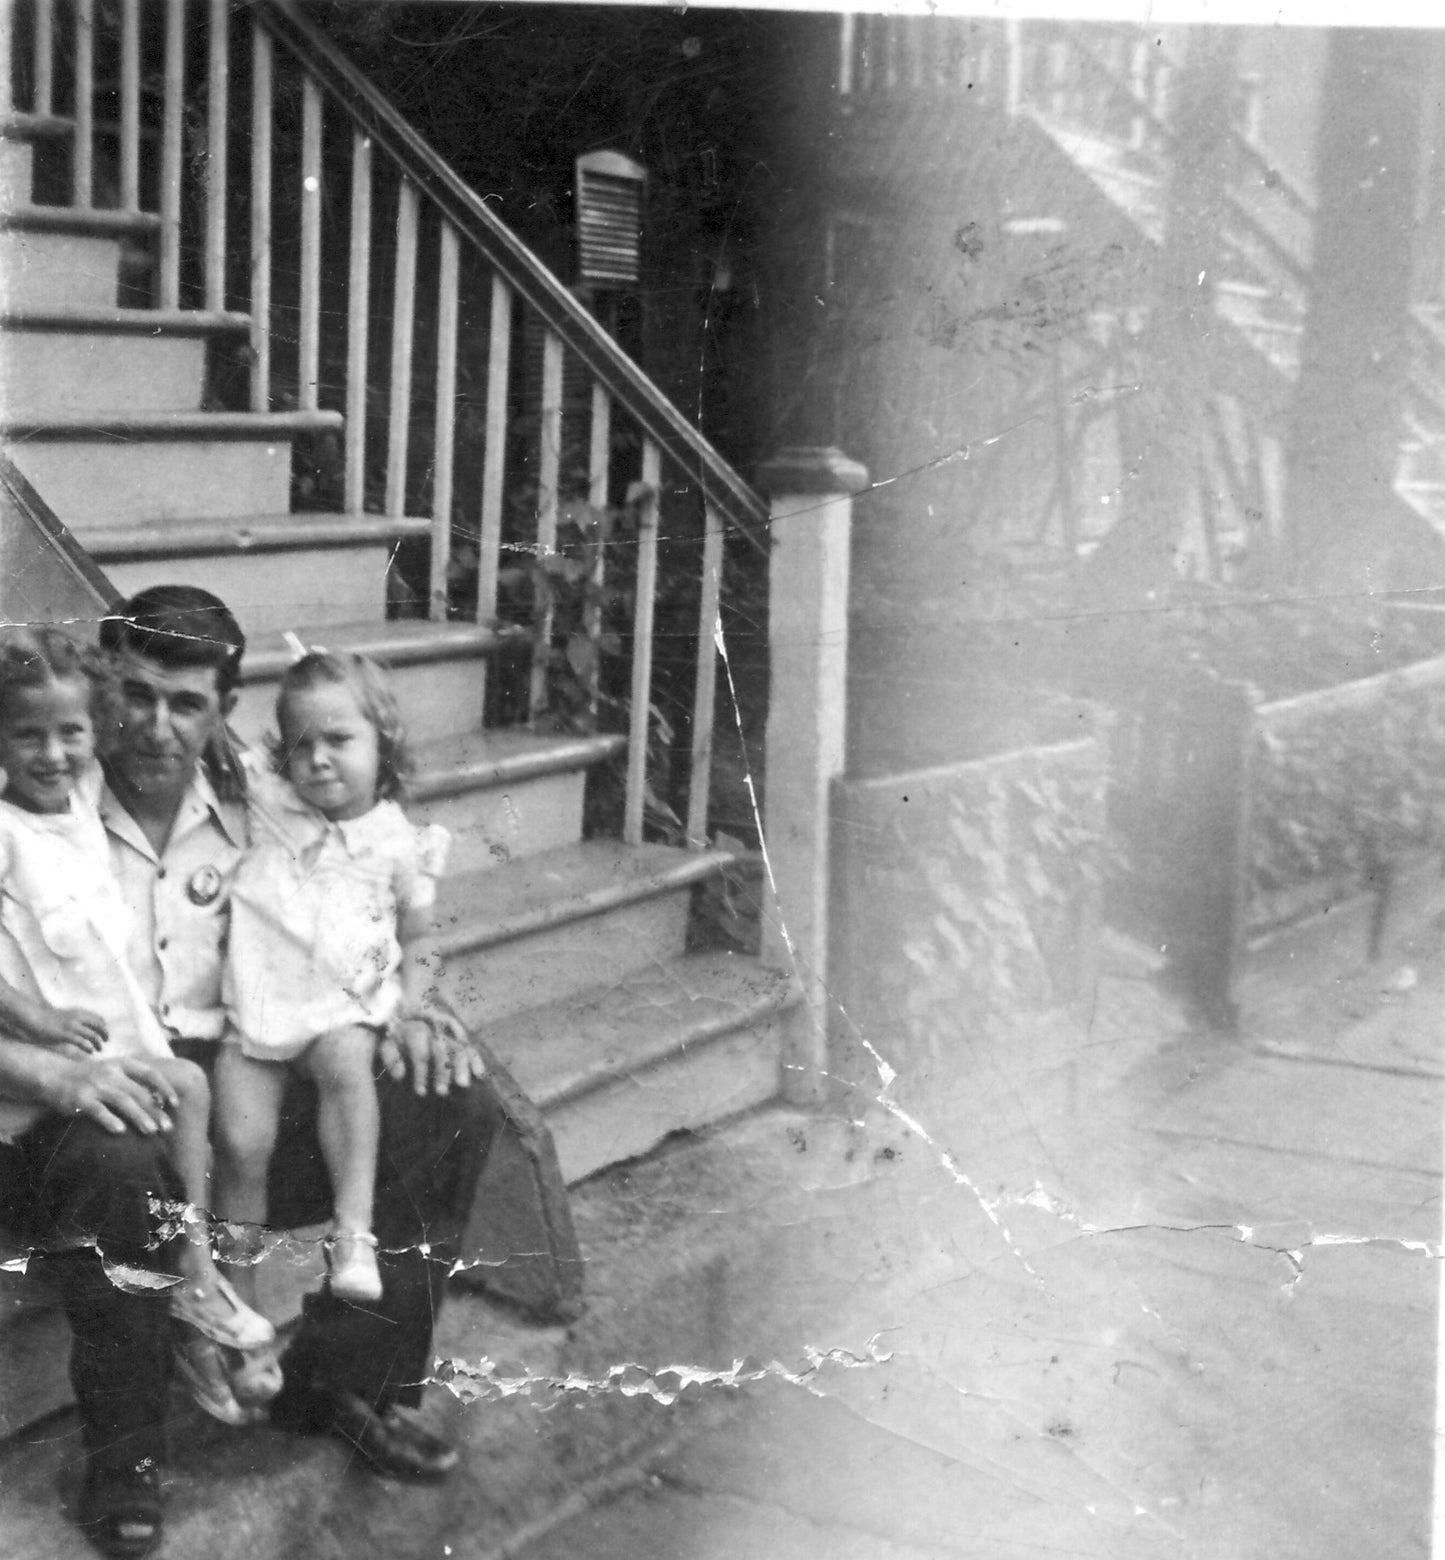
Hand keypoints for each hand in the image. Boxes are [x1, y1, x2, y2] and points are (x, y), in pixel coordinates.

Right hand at [36, 1007, 107, 1055]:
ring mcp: (73, 1026)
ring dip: (98, 1043)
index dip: (104, 1026)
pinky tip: (90, 1051)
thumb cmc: (49, 1018)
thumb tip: (85, 1027)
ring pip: (93, 1035)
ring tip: (99, 1049)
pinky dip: (89, 1048)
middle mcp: (78, 1018)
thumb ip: (77, 1020)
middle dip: (105, 1034)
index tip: (104, 1033)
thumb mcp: (67, 1016)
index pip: (98, 1018)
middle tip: (106, 1041)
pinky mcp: (66, 1035)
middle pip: (99, 1025)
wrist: (35, 1018)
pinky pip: (82, 1042)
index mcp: (79, 1012)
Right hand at [47, 1055, 178, 1136]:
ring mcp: (96, 1086)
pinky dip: (110, 1120)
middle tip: (167, 1127)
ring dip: (139, 1117)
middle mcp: (111, 1073)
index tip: (175, 1103)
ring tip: (151, 1131)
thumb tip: (160, 1100)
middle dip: (155, 1110)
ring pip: (123, 1101)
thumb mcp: (113, 1070)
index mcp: (123, 1064)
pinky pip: (98, 1111)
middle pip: (139, 1092)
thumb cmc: (91, 1076)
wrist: (54, 1075)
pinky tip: (120, 1131)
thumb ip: (133, 1081)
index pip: (150, 1073)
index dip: (165, 1087)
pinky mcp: (80, 1099)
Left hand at [379, 1010, 482, 1096]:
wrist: (407, 1012)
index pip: (421, 1054)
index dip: (421, 1074)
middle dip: (443, 1073)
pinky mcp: (459, 1036)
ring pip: (458, 1048)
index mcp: (416, 1031)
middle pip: (442, 1051)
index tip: (421, 1093)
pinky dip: (476, 1060)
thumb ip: (391, 1059)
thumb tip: (401, 1076)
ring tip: (463, 1086)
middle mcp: (435, 1030)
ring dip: (462, 1067)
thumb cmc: (396, 1035)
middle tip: (442, 1093)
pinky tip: (479, 1074)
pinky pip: (470, 1047)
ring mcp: (449, 1032)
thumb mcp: (386, 1044)